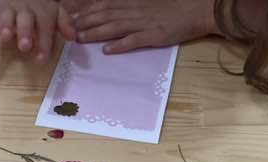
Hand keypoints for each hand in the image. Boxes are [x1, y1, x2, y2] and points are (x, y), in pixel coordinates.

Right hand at [0, 0, 76, 62]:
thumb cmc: (39, 9)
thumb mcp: (54, 13)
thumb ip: (64, 24)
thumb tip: (73, 37)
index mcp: (42, 12)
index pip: (45, 27)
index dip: (44, 43)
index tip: (40, 59)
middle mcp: (25, 11)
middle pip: (26, 20)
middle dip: (25, 33)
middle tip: (25, 46)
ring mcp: (8, 12)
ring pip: (6, 17)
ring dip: (5, 26)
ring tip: (5, 37)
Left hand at [70, 0, 216, 53]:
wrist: (198, 10)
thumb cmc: (174, 6)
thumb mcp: (149, 1)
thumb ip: (131, 5)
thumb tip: (113, 10)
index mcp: (135, 2)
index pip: (106, 4)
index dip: (88, 10)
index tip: (72, 15)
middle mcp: (137, 10)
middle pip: (106, 15)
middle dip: (86, 21)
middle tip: (69, 28)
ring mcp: (145, 23)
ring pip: (116, 27)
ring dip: (96, 33)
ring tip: (80, 38)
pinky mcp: (155, 36)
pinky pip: (134, 40)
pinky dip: (120, 45)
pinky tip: (107, 50)